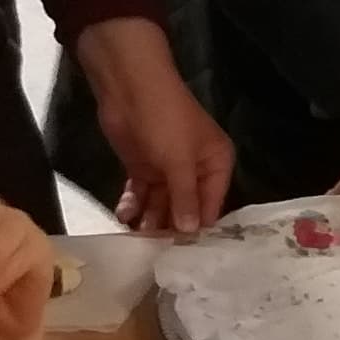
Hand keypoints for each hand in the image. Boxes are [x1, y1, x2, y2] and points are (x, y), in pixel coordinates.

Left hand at [76, 16, 231, 236]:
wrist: (129, 87)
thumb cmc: (164, 120)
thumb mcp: (179, 161)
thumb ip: (185, 198)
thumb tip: (190, 231)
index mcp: (215, 163)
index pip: (211, 204)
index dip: (197, 226)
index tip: (183, 252)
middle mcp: (195, 169)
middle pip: (185, 207)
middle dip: (170, 226)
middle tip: (154, 250)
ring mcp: (166, 169)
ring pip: (161, 203)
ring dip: (149, 219)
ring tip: (136, 238)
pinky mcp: (142, 167)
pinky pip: (141, 194)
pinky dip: (133, 205)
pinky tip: (123, 216)